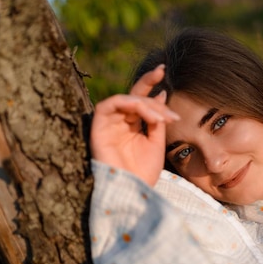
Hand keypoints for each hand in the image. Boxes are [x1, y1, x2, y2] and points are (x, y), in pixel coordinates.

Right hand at [90, 64, 179, 186]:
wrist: (132, 191)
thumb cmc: (143, 172)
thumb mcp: (156, 142)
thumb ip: (157, 119)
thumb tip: (160, 94)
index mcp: (133, 125)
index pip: (141, 99)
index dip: (150, 83)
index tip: (164, 72)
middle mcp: (120, 122)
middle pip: (132, 94)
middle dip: (147, 81)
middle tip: (163, 76)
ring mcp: (108, 125)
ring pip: (124, 99)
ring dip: (144, 103)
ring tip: (160, 118)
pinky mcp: (98, 127)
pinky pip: (109, 105)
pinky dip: (128, 103)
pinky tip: (144, 112)